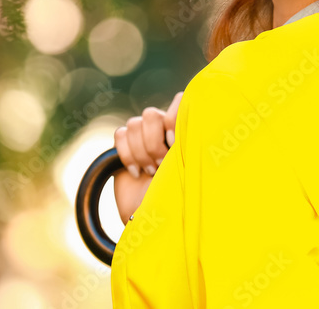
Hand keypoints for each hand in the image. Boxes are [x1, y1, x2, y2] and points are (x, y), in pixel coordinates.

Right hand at [113, 91, 182, 222]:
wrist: (152, 218)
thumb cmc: (179, 195)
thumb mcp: (190, 170)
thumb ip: (192, 146)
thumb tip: (199, 121)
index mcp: (184, 129)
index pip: (178, 101)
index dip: (174, 119)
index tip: (176, 144)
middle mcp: (164, 129)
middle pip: (151, 114)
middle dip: (154, 143)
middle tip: (162, 165)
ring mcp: (143, 137)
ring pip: (134, 124)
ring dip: (141, 152)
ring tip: (150, 172)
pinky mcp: (125, 146)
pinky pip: (120, 134)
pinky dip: (126, 154)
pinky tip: (135, 173)